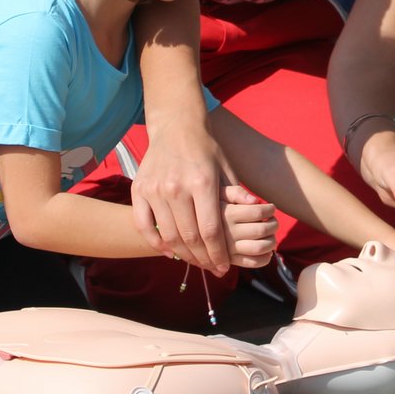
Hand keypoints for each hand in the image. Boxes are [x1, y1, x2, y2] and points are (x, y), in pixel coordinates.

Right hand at [131, 126, 236, 271]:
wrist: (176, 125)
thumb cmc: (206, 148)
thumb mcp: (226, 166)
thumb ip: (236, 192)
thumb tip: (255, 208)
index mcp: (202, 183)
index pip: (210, 230)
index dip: (218, 253)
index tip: (224, 266)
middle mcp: (176, 188)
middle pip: (189, 237)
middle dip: (203, 258)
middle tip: (211, 268)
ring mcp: (155, 189)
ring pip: (167, 235)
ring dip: (181, 254)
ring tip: (194, 262)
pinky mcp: (139, 189)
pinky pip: (143, 225)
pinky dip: (155, 242)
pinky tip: (168, 251)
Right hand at [217, 183, 278, 271]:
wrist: (190, 225)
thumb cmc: (209, 204)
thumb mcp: (217, 192)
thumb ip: (235, 192)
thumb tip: (255, 200)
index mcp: (225, 214)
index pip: (257, 212)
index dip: (269, 209)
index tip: (271, 208)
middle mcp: (226, 233)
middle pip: (261, 230)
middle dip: (273, 224)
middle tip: (273, 220)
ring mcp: (227, 249)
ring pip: (259, 247)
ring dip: (272, 241)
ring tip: (271, 234)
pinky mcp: (228, 261)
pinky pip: (253, 263)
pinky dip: (265, 258)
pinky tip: (266, 250)